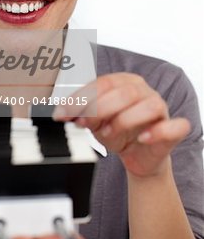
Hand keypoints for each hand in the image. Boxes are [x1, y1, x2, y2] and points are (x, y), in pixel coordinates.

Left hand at [53, 73, 190, 177]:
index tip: (64, 113)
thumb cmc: (118, 133)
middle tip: (84, 123)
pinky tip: (143, 139)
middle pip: (125, 92)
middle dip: (99, 108)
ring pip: (148, 106)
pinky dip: (158, 132)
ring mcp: (161, 108)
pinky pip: (174, 126)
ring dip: (124, 120)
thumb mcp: (95, 123)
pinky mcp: (173, 129)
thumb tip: (63, 112)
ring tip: (108, 133)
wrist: (137, 156)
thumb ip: (82, 114)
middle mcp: (143, 91)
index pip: (103, 83)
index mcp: (124, 82)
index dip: (82, 98)